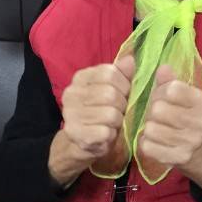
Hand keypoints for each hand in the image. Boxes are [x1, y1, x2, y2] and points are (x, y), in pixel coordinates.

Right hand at [49, 54, 134, 184]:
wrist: (83, 141)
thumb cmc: (102, 111)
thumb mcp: (113, 89)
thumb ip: (122, 75)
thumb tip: (130, 60)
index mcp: (80, 78)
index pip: (109, 73)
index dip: (124, 85)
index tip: (123, 94)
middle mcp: (71, 93)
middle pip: (110, 94)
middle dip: (122, 105)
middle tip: (119, 112)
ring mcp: (71, 114)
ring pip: (110, 114)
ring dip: (118, 121)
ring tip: (112, 123)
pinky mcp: (76, 134)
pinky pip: (106, 132)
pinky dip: (111, 135)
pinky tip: (106, 135)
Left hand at [138, 64, 201, 168]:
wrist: (199, 150)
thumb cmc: (184, 117)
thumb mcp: (181, 97)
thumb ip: (169, 82)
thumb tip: (162, 68)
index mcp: (201, 102)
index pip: (171, 89)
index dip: (159, 92)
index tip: (161, 98)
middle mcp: (200, 122)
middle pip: (158, 109)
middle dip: (151, 111)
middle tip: (156, 116)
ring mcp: (191, 142)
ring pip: (151, 129)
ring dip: (148, 127)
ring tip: (155, 128)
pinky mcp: (179, 157)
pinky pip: (148, 146)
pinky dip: (146, 143)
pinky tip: (154, 141)